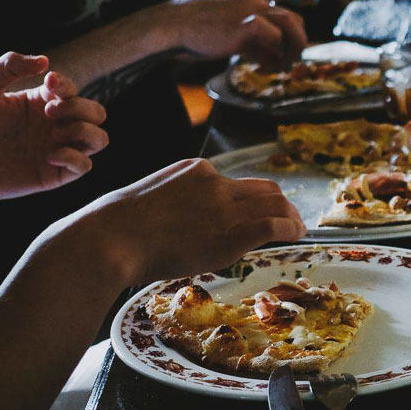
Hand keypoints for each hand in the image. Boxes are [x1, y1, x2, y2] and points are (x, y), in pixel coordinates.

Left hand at [0, 53, 108, 206]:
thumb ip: (10, 66)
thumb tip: (45, 60)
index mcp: (42, 103)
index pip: (72, 91)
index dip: (67, 85)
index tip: (48, 82)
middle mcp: (55, 126)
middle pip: (97, 113)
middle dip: (80, 108)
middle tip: (49, 112)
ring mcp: (58, 150)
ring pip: (99, 139)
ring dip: (84, 131)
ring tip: (54, 134)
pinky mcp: (55, 175)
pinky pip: (86, 166)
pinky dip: (74, 157)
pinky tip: (48, 155)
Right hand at [78, 158, 305, 285]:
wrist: (112, 238)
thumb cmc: (116, 226)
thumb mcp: (148, 198)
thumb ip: (172, 203)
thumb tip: (172, 220)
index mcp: (194, 171)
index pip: (235, 181)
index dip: (251, 197)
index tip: (256, 209)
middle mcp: (215, 183)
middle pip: (264, 188)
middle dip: (280, 202)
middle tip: (289, 217)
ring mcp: (225, 207)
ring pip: (275, 203)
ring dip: (291, 216)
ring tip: (298, 227)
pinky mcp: (233, 232)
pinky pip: (274, 225)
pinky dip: (291, 228)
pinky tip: (297, 234)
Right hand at [155, 0, 307, 66]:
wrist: (172, 25)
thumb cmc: (196, 33)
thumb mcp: (231, 38)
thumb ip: (255, 46)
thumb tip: (274, 61)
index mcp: (251, 0)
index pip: (283, 18)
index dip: (287, 41)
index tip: (279, 60)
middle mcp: (255, 1)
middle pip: (294, 19)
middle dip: (298, 43)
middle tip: (290, 64)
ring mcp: (252, 9)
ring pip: (292, 24)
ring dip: (295, 47)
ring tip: (287, 66)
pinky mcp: (247, 22)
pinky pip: (276, 35)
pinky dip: (277, 53)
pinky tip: (268, 66)